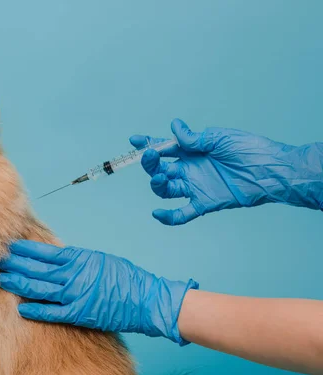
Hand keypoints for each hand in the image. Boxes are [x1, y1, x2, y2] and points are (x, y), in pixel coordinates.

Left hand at [0, 240, 197, 344]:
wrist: (145, 298)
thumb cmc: (124, 277)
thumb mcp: (98, 259)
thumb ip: (75, 259)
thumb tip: (55, 257)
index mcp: (78, 258)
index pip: (44, 252)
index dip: (24, 250)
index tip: (10, 247)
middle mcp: (73, 275)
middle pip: (36, 269)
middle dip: (15, 265)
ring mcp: (75, 295)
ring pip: (39, 289)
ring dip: (19, 284)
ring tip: (2, 280)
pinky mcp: (80, 314)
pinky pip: (52, 312)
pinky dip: (36, 310)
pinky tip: (22, 309)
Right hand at [130, 119, 322, 224]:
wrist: (271, 171)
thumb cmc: (250, 150)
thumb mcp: (220, 138)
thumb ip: (194, 137)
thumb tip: (174, 126)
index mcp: (192, 151)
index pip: (164, 147)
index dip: (148, 144)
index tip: (134, 141)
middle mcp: (190, 169)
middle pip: (160, 168)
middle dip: (150, 162)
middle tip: (150, 156)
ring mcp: (195, 186)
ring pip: (166, 189)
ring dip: (157, 184)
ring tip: (160, 178)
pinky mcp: (204, 203)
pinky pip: (182, 213)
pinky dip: (168, 217)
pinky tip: (157, 213)